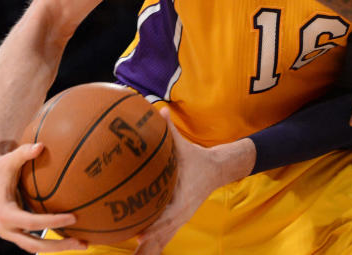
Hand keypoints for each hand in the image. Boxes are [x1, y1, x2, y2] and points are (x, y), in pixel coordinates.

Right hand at [0, 143, 86, 252]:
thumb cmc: (3, 165)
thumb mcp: (11, 158)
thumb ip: (24, 152)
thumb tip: (41, 146)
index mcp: (4, 213)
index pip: (31, 222)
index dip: (52, 222)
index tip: (74, 217)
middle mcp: (5, 228)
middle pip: (33, 244)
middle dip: (58, 246)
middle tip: (83, 243)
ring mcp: (10, 232)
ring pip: (35, 247)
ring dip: (58, 247)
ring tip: (84, 244)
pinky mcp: (16, 232)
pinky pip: (35, 240)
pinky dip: (52, 241)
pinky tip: (74, 235)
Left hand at [133, 109, 255, 254]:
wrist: (218, 169)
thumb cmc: (197, 158)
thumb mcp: (184, 145)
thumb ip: (170, 130)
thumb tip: (159, 111)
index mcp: (181, 201)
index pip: (166, 220)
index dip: (153, 229)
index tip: (138, 235)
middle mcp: (178, 216)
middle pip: (159, 241)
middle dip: (145, 251)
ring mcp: (176, 222)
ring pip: (158, 245)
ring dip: (145, 252)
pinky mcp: (173, 223)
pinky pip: (159, 239)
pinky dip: (148, 247)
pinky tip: (134, 253)